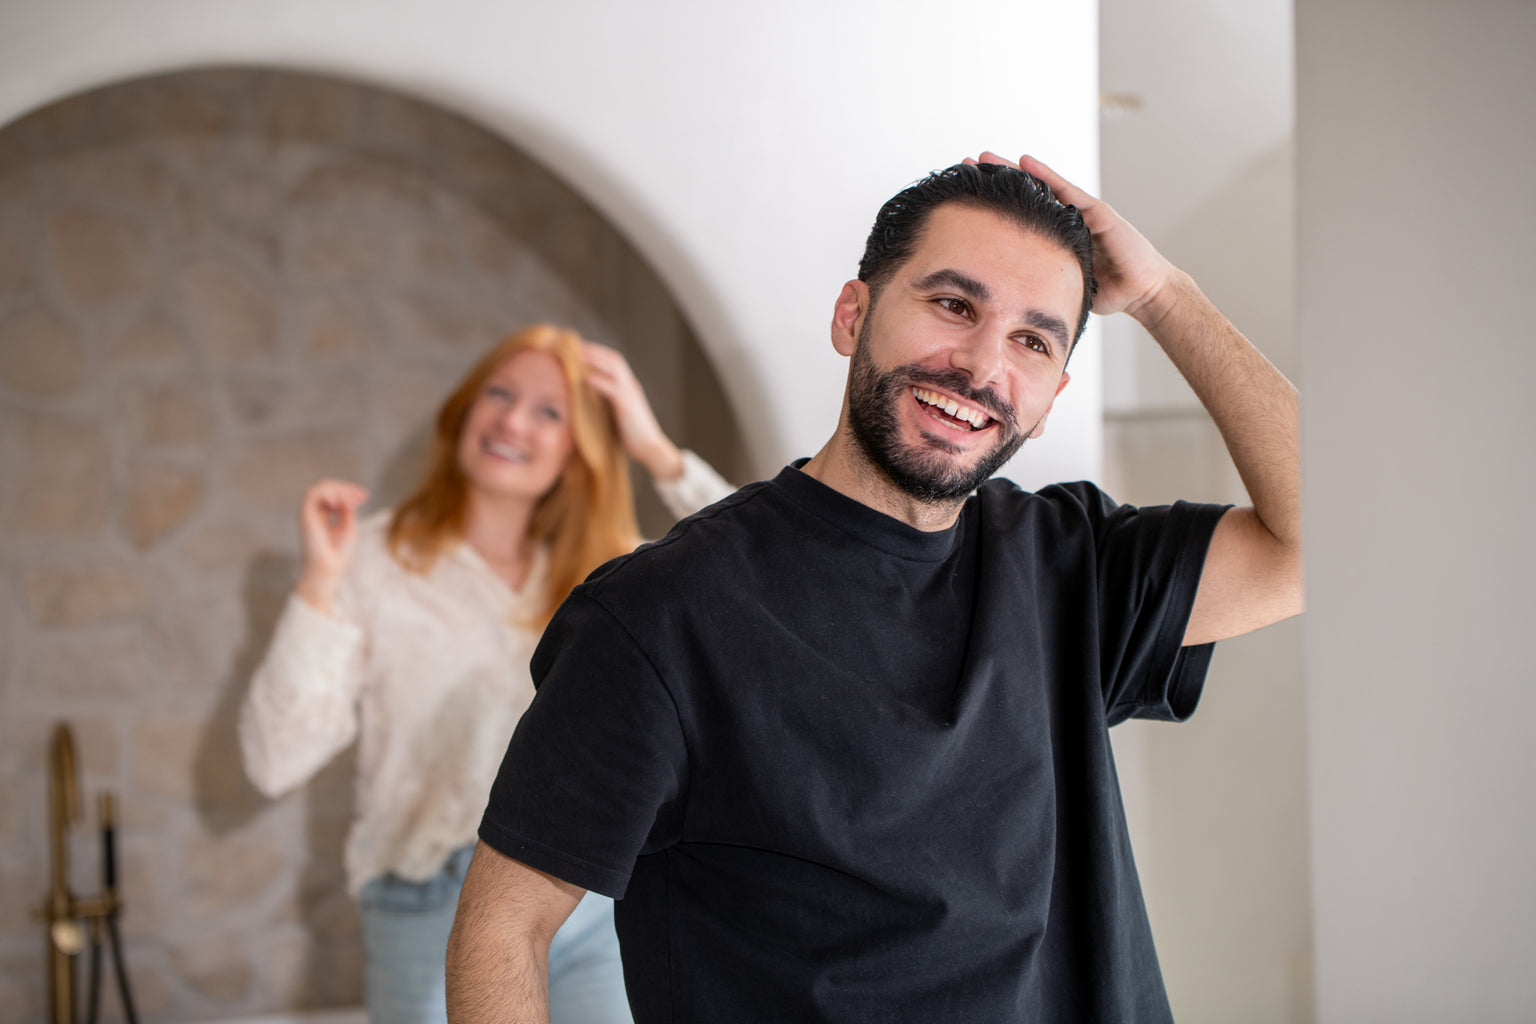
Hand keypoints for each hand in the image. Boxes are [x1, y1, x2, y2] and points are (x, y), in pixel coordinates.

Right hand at [294, 478, 368, 612]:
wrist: (330, 569)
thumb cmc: (339, 553)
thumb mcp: (348, 525)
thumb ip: (347, 509)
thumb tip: (348, 495)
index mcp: (323, 515)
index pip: (333, 493)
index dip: (348, 490)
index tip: (365, 495)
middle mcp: (313, 512)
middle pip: (327, 488)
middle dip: (345, 488)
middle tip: (361, 496)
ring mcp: (308, 513)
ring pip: (319, 488)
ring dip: (338, 490)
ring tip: (352, 501)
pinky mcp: (304, 516)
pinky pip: (313, 494)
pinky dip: (329, 494)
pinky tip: (340, 503)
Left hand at [581, 341, 683, 481]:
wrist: (651, 449)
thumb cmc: (632, 436)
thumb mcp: (616, 414)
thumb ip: (604, 403)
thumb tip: (583, 398)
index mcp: (629, 387)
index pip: (614, 362)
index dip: (597, 353)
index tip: (578, 349)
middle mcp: (631, 386)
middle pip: (614, 359)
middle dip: (594, 351)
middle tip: (573, 346)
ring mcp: (631, 395)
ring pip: (614, 368)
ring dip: (595, 360)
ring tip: (577, 355)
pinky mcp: (628, 407)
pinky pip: (613, 389)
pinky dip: (599, 381)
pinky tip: (586, 378)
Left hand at [964, 152, 1180, 326]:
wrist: (1142, 292)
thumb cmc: (1106, 291)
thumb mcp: (1061, 286)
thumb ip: (1038, 284)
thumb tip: (1003, 298)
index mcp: (1054, 237)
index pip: (1017, 216)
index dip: (992, 205)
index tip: (963, 195)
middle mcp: (1065, 220)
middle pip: (1024, 195)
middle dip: (996, 180)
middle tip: (965, 166)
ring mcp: (1082, 213)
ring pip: (1042, 186)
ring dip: (1013, 170)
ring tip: (986, 158)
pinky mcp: (1098, 212)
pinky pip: (1068, 191)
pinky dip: (1047, 175)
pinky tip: (1025, 162)